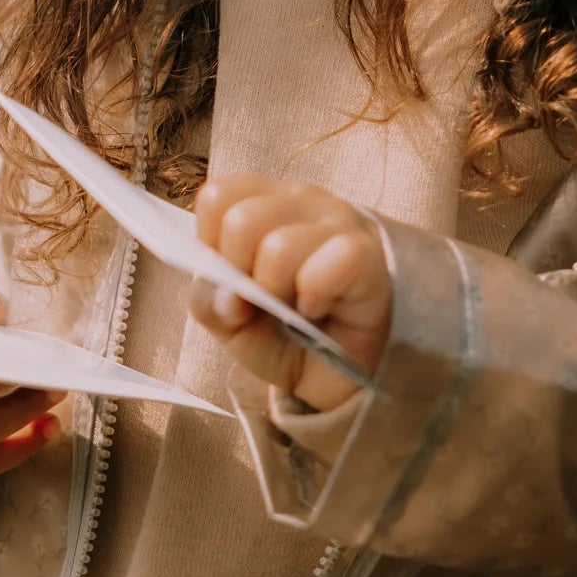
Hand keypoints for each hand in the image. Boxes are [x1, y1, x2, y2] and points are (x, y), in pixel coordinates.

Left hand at [187, 176, 391, 411]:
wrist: (345, 379)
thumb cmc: (290, 337)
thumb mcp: (232, 324)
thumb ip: (210, 302)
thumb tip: (223, 293)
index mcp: (264, 204)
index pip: (218, 196)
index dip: (210, 244)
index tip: (230, 277)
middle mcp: (302, 202)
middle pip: (240, 219)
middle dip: (239, 275)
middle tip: (263, 300)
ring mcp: (338, 223)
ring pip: (278, 247)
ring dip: (276, 293)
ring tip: (294, 309)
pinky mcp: (367, 254)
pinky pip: (326, 266)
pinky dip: (314, 297)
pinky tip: (320, 310)